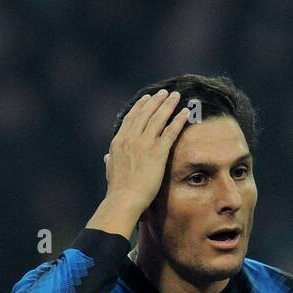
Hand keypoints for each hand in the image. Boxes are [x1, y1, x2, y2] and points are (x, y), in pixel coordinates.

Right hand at [89, 90, 190, 236]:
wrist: (124, 199)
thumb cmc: (117, 190)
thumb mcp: (110, 170)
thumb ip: (110, 159)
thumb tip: (106, 156)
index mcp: (119, 141)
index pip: (131, 118)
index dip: (140, 106)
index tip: (147, 98)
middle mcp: (131, 138)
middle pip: (145, 113)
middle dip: (156, 101)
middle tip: (164, 93)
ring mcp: (144, 144)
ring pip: (158, 118)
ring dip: (168, 105)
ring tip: (176, 96)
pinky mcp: (157, 152)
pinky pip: (170, 132)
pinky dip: (179, 120)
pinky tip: (185, 113)